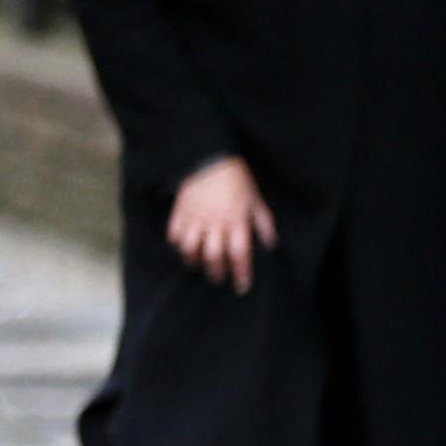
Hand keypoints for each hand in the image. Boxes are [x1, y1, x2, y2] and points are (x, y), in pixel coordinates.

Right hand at [168, 157, 275, 293]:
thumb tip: (270, 244)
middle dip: (216, 273)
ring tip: (197, 266)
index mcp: (237, 221)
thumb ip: (263, 223)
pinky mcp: (180, 211)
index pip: (240, 254)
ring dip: (193, 261)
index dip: (241, 273)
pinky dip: (177, 245)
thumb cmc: (237, 180)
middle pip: (214, 256)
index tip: (242, 287)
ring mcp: (195, 217)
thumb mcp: (256, 200)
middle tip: (218, 280)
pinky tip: (182, 248)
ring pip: (191, 248)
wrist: (210, 159)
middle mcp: (215, 222)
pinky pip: (174, 234)